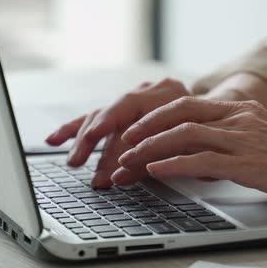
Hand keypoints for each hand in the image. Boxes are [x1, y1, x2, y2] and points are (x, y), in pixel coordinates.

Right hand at [45, 78, 190, 187]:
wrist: (211, 119)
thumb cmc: (201, 134)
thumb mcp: (185, 147)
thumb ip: (150, 160)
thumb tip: (115, 178)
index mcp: (170, 94)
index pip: (137, 113)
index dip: (118, 140)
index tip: (103, 159)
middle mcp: (150, 89)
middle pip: (114, 112)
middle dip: (94, 140)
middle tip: (78, 161)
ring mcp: (135, 95)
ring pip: (103, 113)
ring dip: (83, 137)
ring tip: (72, 159)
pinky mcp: (123, 106)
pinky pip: (96, 115)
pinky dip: (76, 128)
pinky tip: (54, 139)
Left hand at [117, 97, 266, 208]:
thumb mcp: (266, 136)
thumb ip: (236, 136)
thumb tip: (206, 148)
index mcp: (242, 110)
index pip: (187, 105)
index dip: (156, 116)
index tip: (136, 130)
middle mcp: (239, 118)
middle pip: (178, 113)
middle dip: (144, 127)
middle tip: (122, 142)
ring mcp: (244, 139)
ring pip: (184, 135)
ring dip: (150, 148)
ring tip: (127, 161)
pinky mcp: (250, 164)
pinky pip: (203, 160)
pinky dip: (173, 164)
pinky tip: (155, 170)